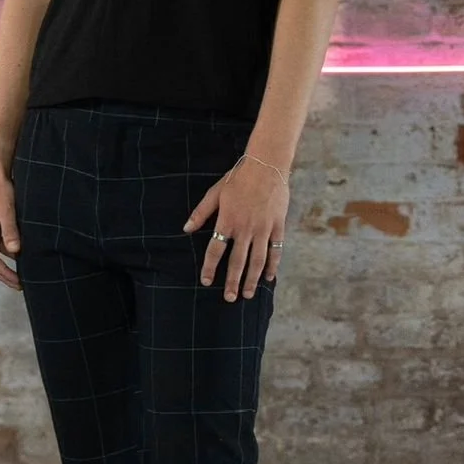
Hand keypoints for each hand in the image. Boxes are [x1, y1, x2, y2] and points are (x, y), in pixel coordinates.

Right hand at [0, 163, 22, 290]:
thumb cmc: (0, 190)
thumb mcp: (7, 210)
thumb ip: (10, 231)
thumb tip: (16, 253)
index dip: (5, 274)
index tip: (19, 283)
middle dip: (4, 275)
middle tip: (21, 286)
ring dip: (7, 265)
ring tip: (25, 274)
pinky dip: (7, 254)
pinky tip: (22, 257)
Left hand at [184, 156, 288, 302]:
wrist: (267, 165)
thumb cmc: (238, 178)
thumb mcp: (215, 192)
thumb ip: (201, 212)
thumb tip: (186, 229)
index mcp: (228, 221)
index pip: (216, 250)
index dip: (210, 268)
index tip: (207, 281)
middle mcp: (245, 229)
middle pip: (238, 261)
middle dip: (233, 282)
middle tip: (230, 298)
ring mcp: (263, 229)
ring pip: (257, 260)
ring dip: (252, 279)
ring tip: (248, 294)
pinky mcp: (277, 226)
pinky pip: (275, 250)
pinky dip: (272, 265)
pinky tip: (268, 277)